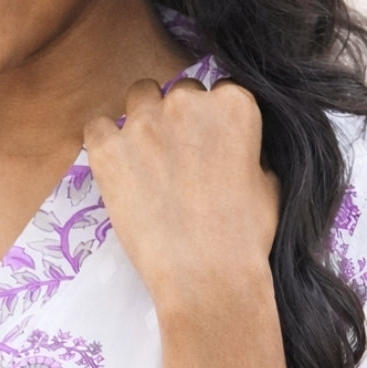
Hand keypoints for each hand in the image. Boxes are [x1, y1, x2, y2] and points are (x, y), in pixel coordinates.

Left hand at [84, 78, 279, 313]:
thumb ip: (251, 152)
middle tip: (179, 159)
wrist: (205, 275)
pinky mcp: (108, 148)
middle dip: (179, 120)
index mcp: (235, 105)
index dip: (213, 121)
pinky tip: (116, 166)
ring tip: (146, 158)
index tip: (209, 145)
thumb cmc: (245, 237)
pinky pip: (97, 127)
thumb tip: (239, 150)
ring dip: (143, 119)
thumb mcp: (269, 184)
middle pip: (179, 93)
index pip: (220, 92)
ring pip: (139, 97)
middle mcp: (188, 103)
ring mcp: (144, 122)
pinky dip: (105, 142)